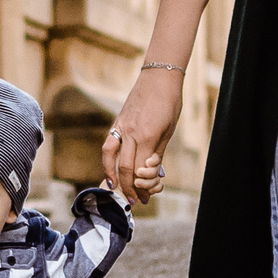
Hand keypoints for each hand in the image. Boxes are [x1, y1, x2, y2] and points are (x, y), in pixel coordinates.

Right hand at [102, 68, 182, 200]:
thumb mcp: (169, 130)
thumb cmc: (169, 103)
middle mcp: (131, 133)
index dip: (141, 186)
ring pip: (110, 156)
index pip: (139, 169)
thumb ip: (158, 152)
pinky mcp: (117, 122)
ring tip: (114, 188)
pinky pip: (109, 144)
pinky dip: (107, 159)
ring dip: (112, 175)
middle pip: (124, 167)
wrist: (158, 77)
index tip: (145, 197)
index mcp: (148, 136)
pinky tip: (110, 167)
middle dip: (128, 187)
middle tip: (133, 200)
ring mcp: (121, 126)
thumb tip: (152, 172)